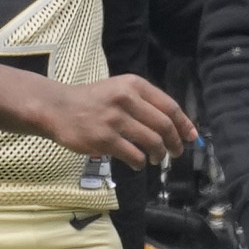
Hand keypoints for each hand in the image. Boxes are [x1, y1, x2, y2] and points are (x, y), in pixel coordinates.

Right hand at [38, 74, 194, 167]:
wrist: (57, 108)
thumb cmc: (92, 101)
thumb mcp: (119, 90)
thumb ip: (144, 103)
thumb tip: (175, 125)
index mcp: (134, 85)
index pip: (169, 106)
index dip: (184, 124)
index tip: (191, 137)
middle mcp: (126, 99)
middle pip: (164, 125)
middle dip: (175, 143)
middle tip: (176, 152)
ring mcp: (115, 119)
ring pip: (152, 141)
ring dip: (159, 154)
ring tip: (156, 158)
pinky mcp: (105, 139)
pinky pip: (134, 155)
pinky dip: (140, 163)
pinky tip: (137, 163)